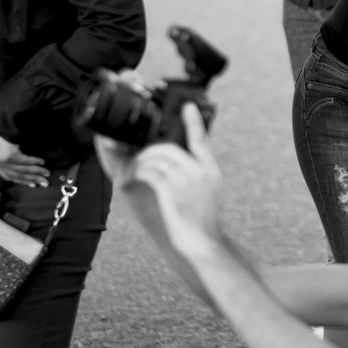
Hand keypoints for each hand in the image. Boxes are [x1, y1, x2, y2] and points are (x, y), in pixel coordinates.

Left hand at [0, 127, 48, 186]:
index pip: (7, 175)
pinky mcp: (8, 155)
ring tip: (46, 173)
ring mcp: (1, 159)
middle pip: (16, 175)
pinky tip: (41, 162)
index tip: (32, 183)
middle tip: (43, 182)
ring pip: (22, 170)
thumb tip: (21, 164)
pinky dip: (34, 162)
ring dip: (36, 172)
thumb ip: (6, 155)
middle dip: (32, 179)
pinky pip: (24, 161)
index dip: (21, 181)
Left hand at [99, 103, 224, 253]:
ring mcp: (186, 181)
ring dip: (142, 161)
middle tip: (140, 154)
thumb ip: (196, 173)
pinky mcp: (172, 191)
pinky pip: (151, 173)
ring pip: (157, 159)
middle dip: (151, 149)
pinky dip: (141, 172)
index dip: (194, 122)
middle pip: (169, 148)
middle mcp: (200, 171)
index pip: (201, 139)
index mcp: (210, 169)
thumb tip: (174, 161)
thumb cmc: (202, 218)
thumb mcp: (208, 190)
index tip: (188, 107)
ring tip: (137, 167)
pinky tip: (137, 175)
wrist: (202, 240)